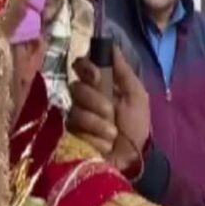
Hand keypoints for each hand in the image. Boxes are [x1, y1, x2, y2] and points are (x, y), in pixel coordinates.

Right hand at [68, 46, 149, 169]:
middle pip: (77, 88)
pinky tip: (104, 144)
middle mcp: (82, 99)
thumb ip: (125, 72)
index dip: (86, 68)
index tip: (98, 77)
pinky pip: (75, 130)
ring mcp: (73, 117)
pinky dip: (94, 137)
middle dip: (96, 100)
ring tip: (112, 134)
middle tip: (111, 112)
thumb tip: (113, 46)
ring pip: (76, 110)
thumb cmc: (136, 127)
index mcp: (98, 85)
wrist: (133, 158)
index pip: (81, 66)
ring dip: (98, 123)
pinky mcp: (68, 136)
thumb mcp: (136, 96)